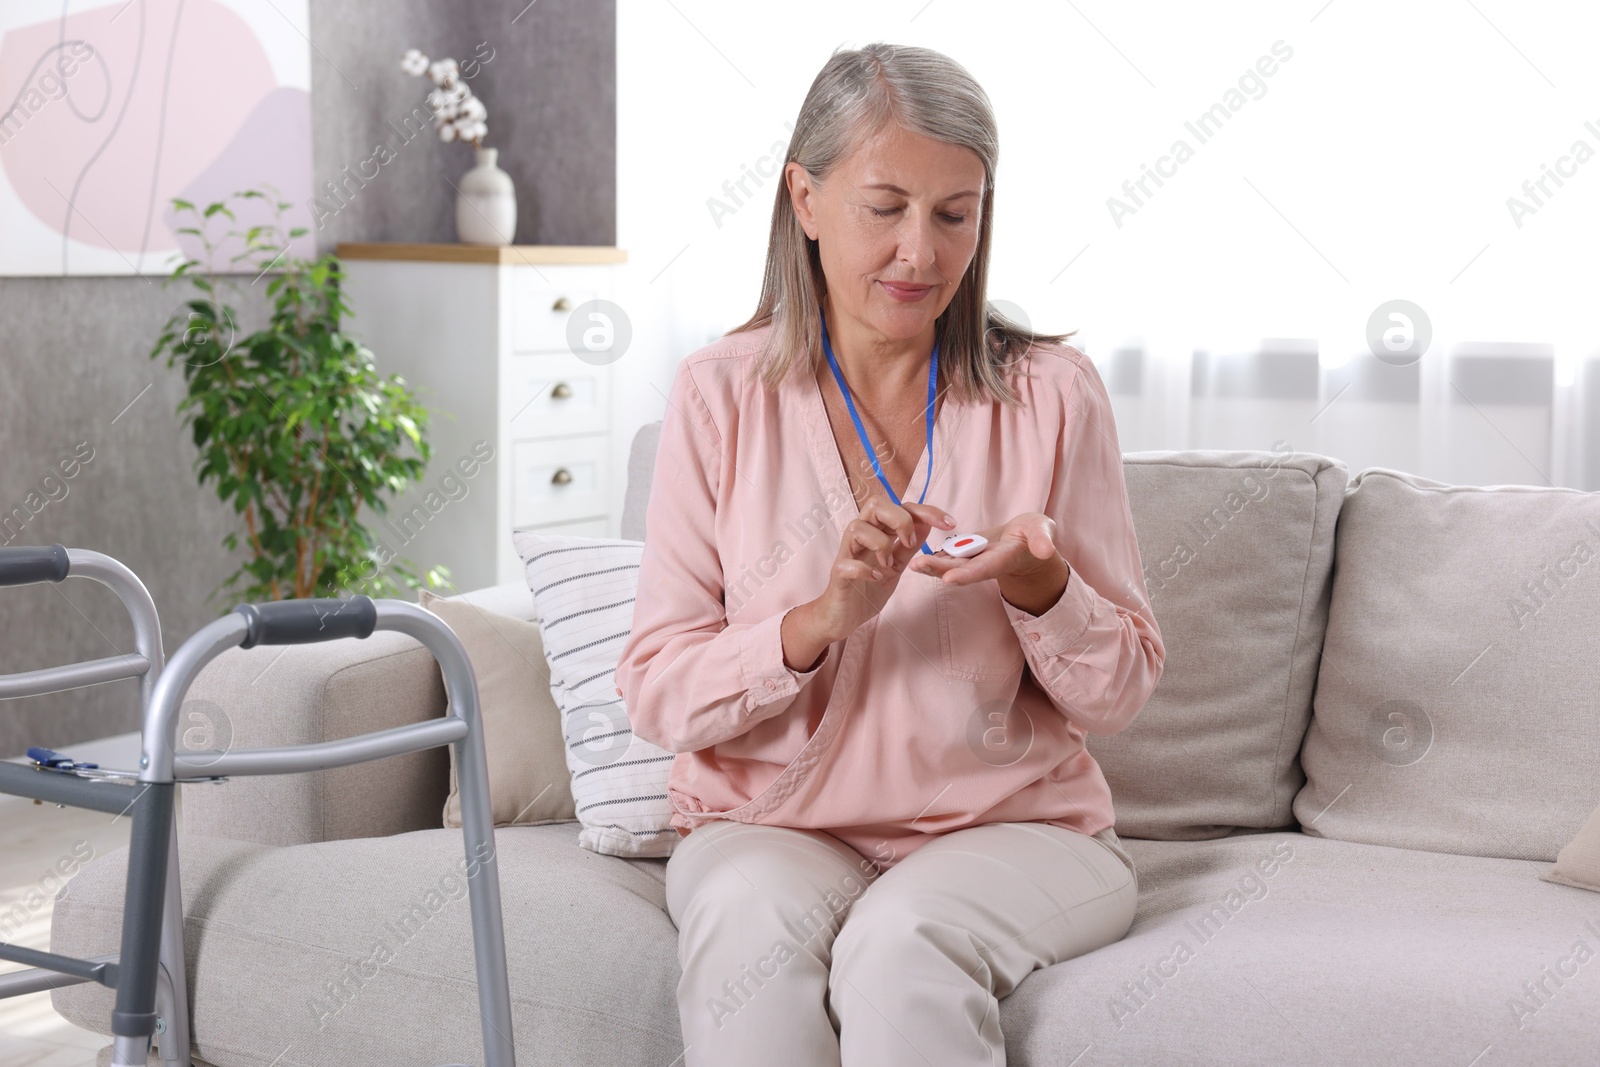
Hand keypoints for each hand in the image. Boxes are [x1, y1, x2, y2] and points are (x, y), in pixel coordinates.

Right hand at [782, 498, 955, 669]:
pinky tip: (875, 579)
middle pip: (875, 505)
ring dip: (881, 546)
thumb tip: (927, 524)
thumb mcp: (896, 566)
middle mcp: (859, 537)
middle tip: (909, 544)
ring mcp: (846, 553)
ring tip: (888, 566)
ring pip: (858, 528)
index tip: (949, 523)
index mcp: (876, 532)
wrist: (842, 616)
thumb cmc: (867, 588)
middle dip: (900, 520)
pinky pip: (849, 563)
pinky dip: (866, 570)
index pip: (900, 507)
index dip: (926, 511)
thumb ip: (908, 546)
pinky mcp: (838, 574)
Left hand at [906, 511, 1069, 615]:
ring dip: (930, 564)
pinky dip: (930, 555)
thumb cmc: (1035, 534)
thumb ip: (1043, 540)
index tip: (949, 579)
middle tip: (917, 566)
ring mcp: (973, 559)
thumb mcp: (1043, 532)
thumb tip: (1046, 550)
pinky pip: (946, 554)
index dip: (967, 574)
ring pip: (949, 562)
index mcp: (1002, 560)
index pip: (983, 569)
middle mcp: (983, 563)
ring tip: (912, 563)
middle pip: (959, 568)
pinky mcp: (965, 552)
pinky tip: (913, 553)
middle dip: (939, 569)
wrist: (1024, 539)